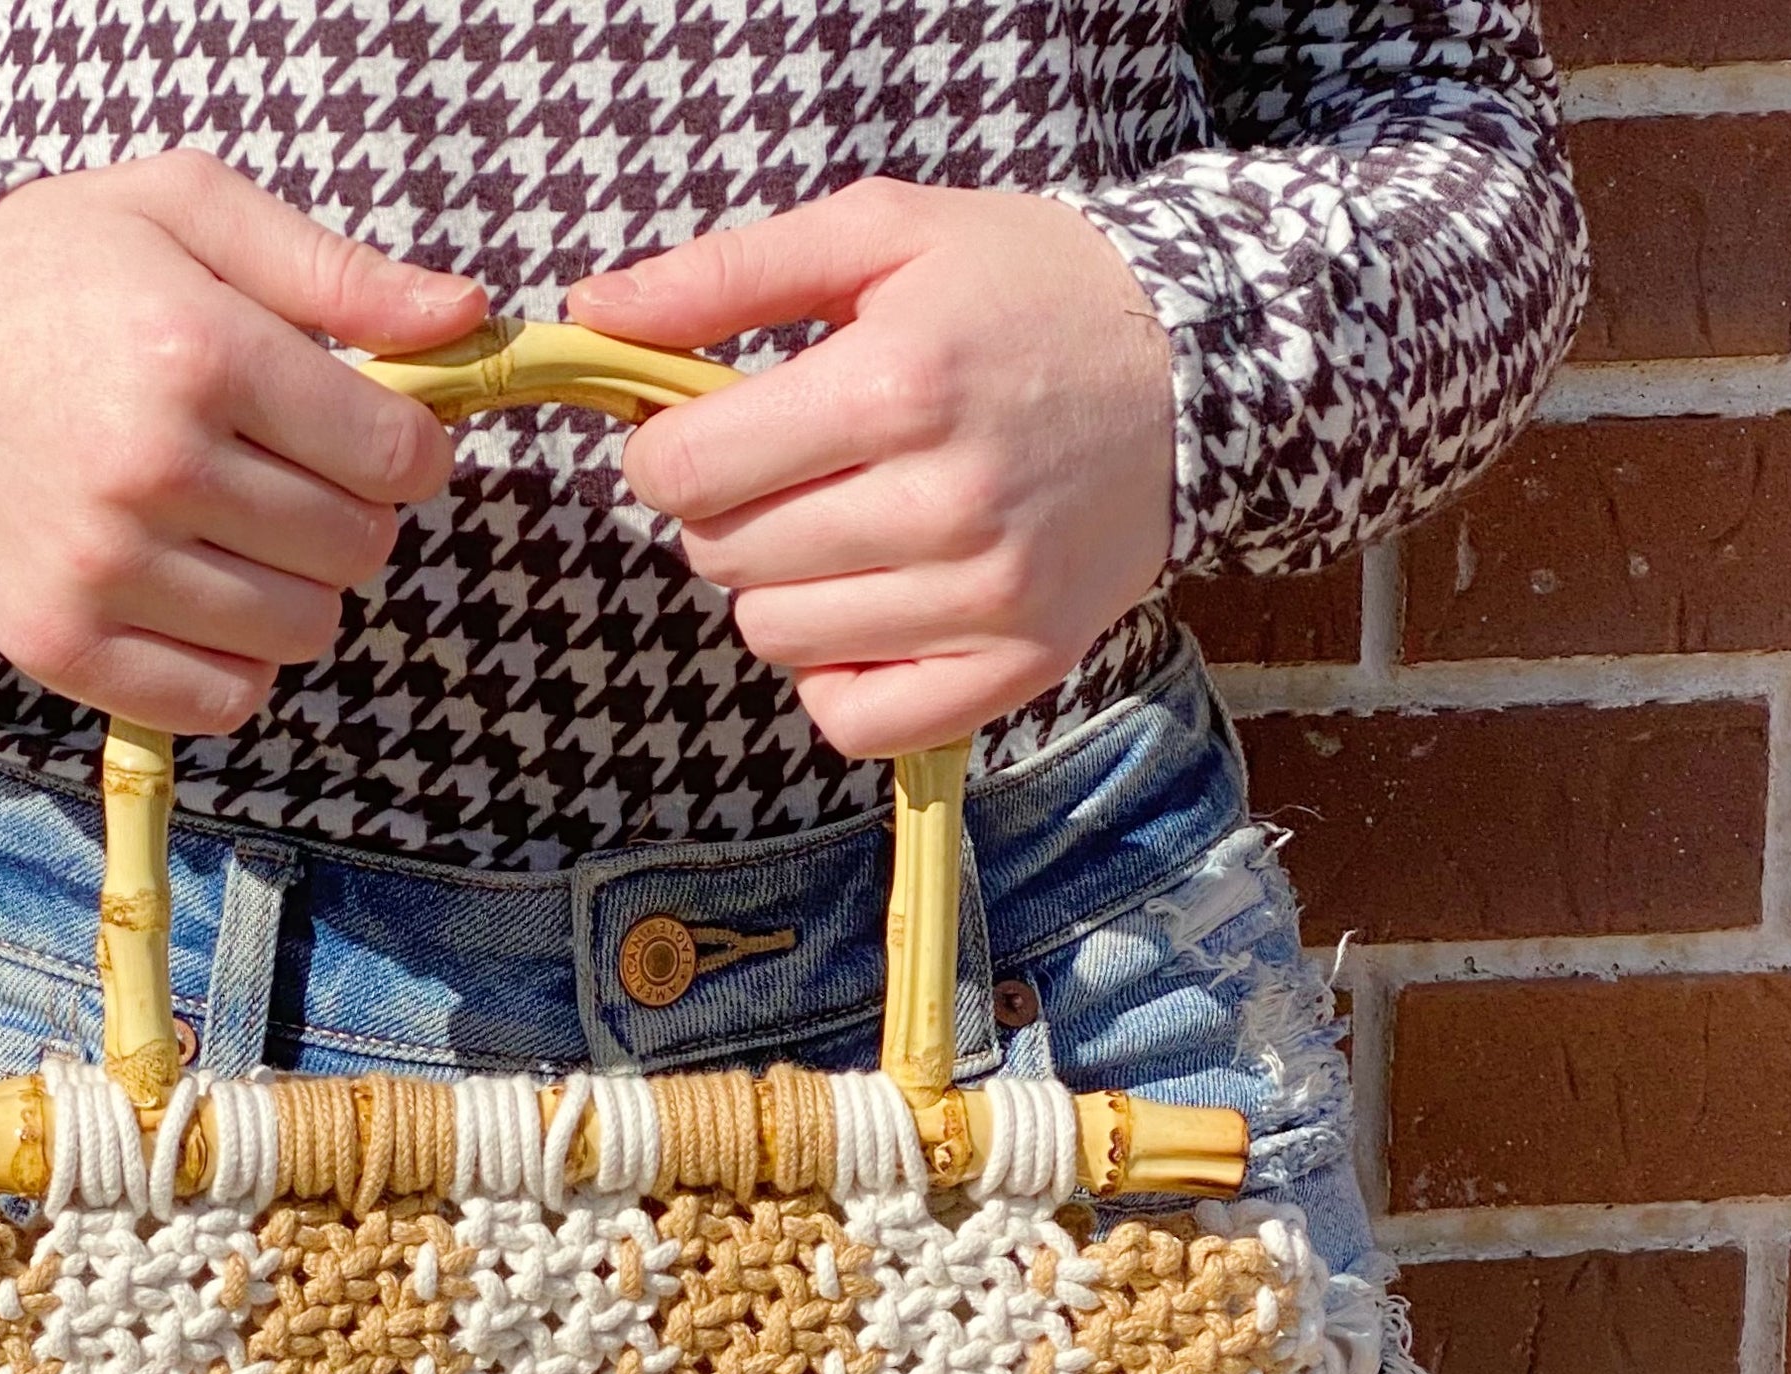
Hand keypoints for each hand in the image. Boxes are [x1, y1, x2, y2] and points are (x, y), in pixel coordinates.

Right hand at [0, 152, 486, 732]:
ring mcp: (106, 571)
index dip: (405, 450)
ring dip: (293, 589)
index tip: (370, 435)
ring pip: (304, 631)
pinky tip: (198, 598)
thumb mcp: (184, 212)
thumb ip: (334, 267)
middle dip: (344, 512)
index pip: (394, 457)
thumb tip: (465, 315)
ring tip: (232, 530)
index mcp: (197, 352)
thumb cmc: (47, 273)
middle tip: (281, 473)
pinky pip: (227, 700)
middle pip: (356, 549)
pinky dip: (236, 663)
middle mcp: (153, 470)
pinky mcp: (67, 647)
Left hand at [567, 181, 1173, 757]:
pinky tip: (865, 613)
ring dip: (778, 592)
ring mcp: (984, 599)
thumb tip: (591, 314)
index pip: (691, 473)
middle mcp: (940, 505)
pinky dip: (836, 680)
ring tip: (836, 530)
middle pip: (725, 560)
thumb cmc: (1024, 287)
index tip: (698, 434)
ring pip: (778, 641)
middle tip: (785, 474)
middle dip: (724, 516)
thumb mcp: (880, 234)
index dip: (664, 454)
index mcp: (896, 387)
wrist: (1199, 360)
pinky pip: (858, 722)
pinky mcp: (1016, 666)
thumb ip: (725, 275)